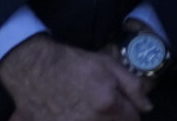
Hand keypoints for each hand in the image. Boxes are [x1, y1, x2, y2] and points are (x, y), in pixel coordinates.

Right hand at [0, 35, 151, 120]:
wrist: (29, 64)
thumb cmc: (69, 62)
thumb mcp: (105, 63)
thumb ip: (132, 85)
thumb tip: (147, 107)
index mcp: (108, 106)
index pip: (132, 120)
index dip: (128, 113)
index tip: (120, 107)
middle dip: (112, 118)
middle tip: (99, 106)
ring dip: (93, 120)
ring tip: (82, 110)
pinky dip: (69, 120)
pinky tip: (66, 114)